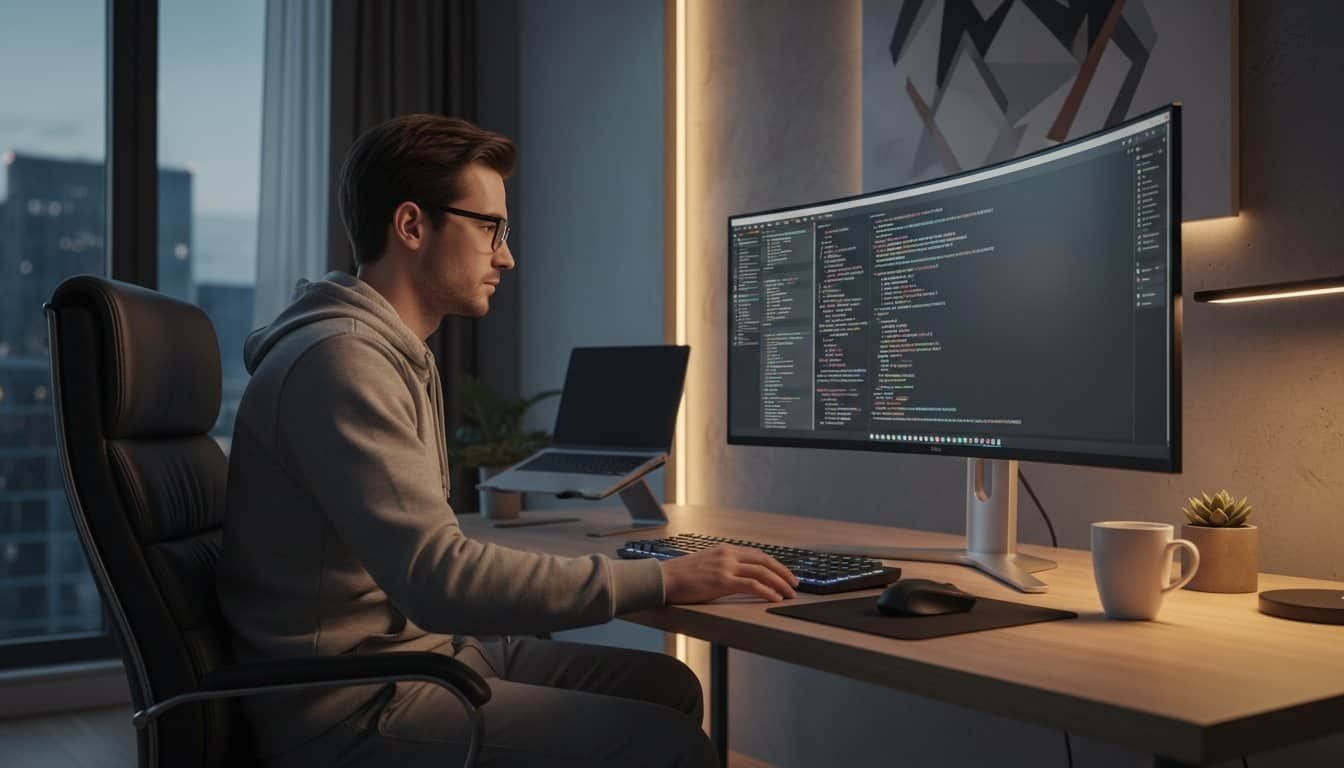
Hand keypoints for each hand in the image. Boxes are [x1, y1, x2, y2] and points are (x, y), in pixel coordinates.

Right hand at [660, 545, 798, 602]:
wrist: (663, 579)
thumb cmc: (680, 576)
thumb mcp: (705, 565)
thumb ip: (722, 567)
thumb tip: (736, 578)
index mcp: (724, 550)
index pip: (757, 554)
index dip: (774, 564)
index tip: (785, 574)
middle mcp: (728, 555)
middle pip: (764, 561)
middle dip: (783, 573)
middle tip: (795, 584)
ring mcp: (726, 567)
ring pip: (762, 572)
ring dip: (780, 583)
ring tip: (790, 594)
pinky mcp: (722, 581)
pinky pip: (752, 585)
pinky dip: (767, 591)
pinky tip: (775, 599)